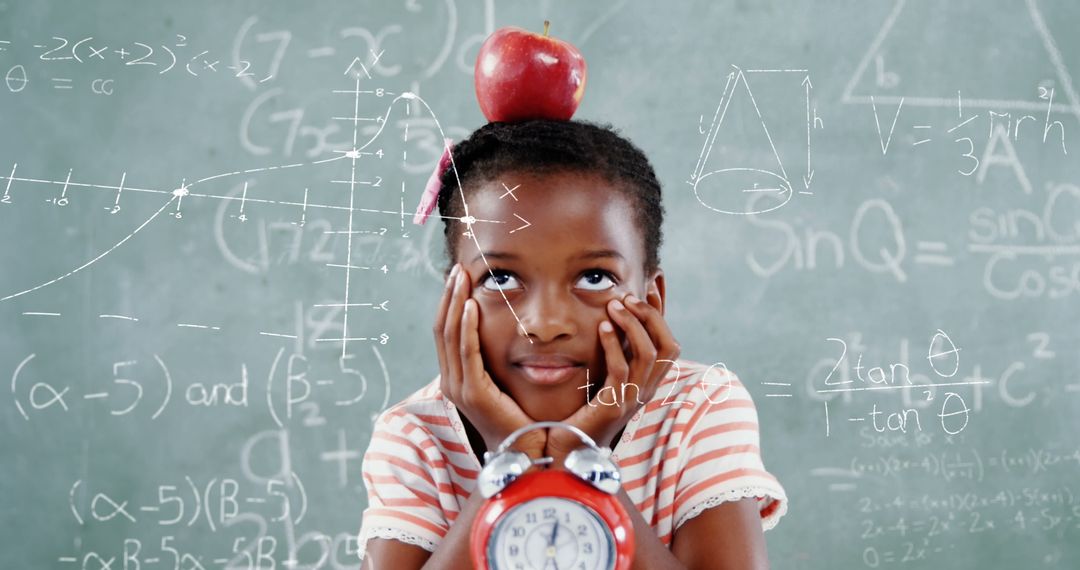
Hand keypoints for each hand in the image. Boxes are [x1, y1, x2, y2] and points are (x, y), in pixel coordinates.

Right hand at [434, 263, 545, 458]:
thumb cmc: (523, 418)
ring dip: (456, 304)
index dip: (450, 304)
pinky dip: (467, 327)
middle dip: (450, 298)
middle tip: (458, 271)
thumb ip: (498, 362)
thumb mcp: (505, 383)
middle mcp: (451, 382)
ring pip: (450, 337)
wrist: (527, 452)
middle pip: (442, 330)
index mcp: (457, 378)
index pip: (446, 333)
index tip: (459, 279)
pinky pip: (467, 353)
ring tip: (462, 279)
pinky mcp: (474, 393)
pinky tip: (472, 307)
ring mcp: (459, 388)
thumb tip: (506, 333)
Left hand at [547, 292, 680, 464]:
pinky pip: (622, 370)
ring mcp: (632, 399)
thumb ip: (610, 356)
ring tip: (615, 306)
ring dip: (634, 325)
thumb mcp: (600, 379)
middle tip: (628, 297)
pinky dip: (615, 345)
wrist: (566, 453)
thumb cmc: (578, 416)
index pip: (668, 344)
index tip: (651, 286)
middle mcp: (645, 391)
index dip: (663, 314)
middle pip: (669, 347)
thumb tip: (609, 323)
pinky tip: (603, 328)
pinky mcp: (613, 406)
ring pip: (650, 354)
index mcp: (646, 384)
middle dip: (652, 316)